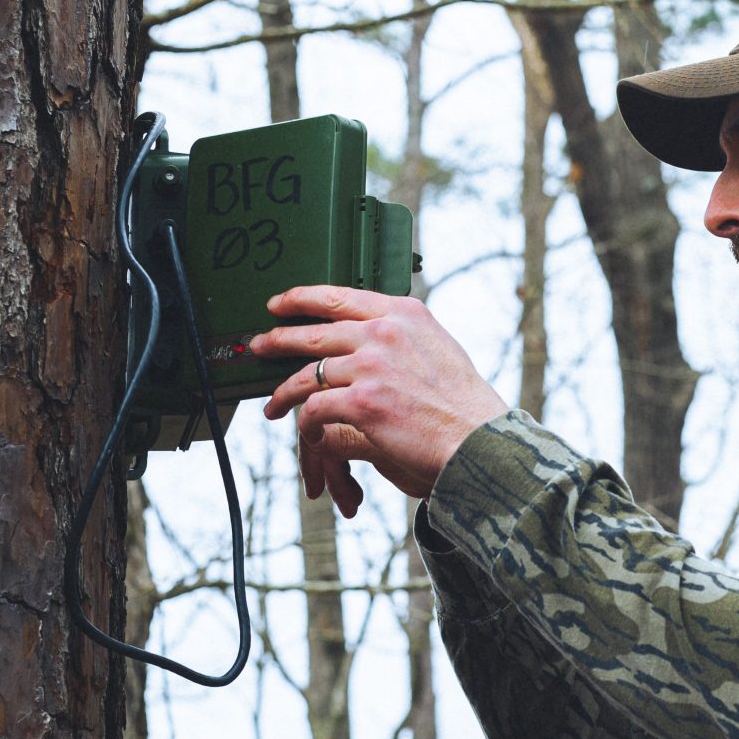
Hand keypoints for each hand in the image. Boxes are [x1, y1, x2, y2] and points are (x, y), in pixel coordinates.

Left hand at [250, 287, 508, 517]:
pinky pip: (315, 409)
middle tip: (260, 345)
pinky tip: (308, 432)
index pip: (340, 296)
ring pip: (308, 374)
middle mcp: (385, 333)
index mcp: (404, 313)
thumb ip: (405, 336)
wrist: (478, 442)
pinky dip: (307, 423)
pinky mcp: (362, 403)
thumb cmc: (464, 405)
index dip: (301, 298)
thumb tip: (376, 334)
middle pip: (314, 331)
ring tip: (272, 405)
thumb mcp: (440, 348)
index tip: (280, 304)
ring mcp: (371, 367)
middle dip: (278, 339)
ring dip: (283, 392)